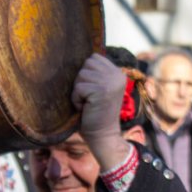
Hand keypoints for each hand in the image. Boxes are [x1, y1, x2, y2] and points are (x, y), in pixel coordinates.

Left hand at [71, 53, 129, 170]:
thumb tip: (73, 55)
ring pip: (81, 75)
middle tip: (89, 98)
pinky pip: (78, 88)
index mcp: (118, 72)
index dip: (87, 74)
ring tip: (88, 104)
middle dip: (82, 81)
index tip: (92, 92)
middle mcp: (117, 75)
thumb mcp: (99, 88)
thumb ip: (95, 73)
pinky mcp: (102, 90)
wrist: (103, 136)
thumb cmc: (95, 113)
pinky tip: (85, 108)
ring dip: (79, 91)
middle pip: (86, 64)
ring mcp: (111, 82)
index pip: (93, 58)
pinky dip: (76, 99)